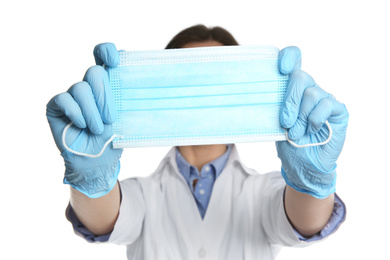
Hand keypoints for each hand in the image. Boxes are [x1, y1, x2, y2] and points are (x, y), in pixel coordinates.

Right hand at [46, 43, 121, 197]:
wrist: (98, 162)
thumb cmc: (113, 138)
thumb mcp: (125, 116)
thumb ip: (126, 96)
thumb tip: (137, 75)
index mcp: (106, 85)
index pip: (102, 55)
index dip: (106, 51)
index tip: (115, 61)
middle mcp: (89, 87)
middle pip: (94, 72)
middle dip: (105, 95)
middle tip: (111, 118)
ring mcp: (72, 96)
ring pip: (80, 88)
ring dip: (92, 111)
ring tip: (98, 129)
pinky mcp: (56, 106)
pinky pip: (63, 99)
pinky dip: (75, 112)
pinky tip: (82, 124)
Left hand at [276, 47, 348, 198]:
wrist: (301, 164)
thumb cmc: (287, 141)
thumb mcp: (274, 121)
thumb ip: (273, 104)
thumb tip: (255, 93)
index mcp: (292, 87)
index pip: (294, 58)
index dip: (289, 57)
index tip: (281, 69)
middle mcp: (309, 89)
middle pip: (300, 77)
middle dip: (289, 101)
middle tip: (285, 122)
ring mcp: (325, 98)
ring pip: (312, 93)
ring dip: (300, 117)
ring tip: (296, 133)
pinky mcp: (338, 110)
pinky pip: (326, 105)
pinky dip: (315, 119)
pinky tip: (312, 130)